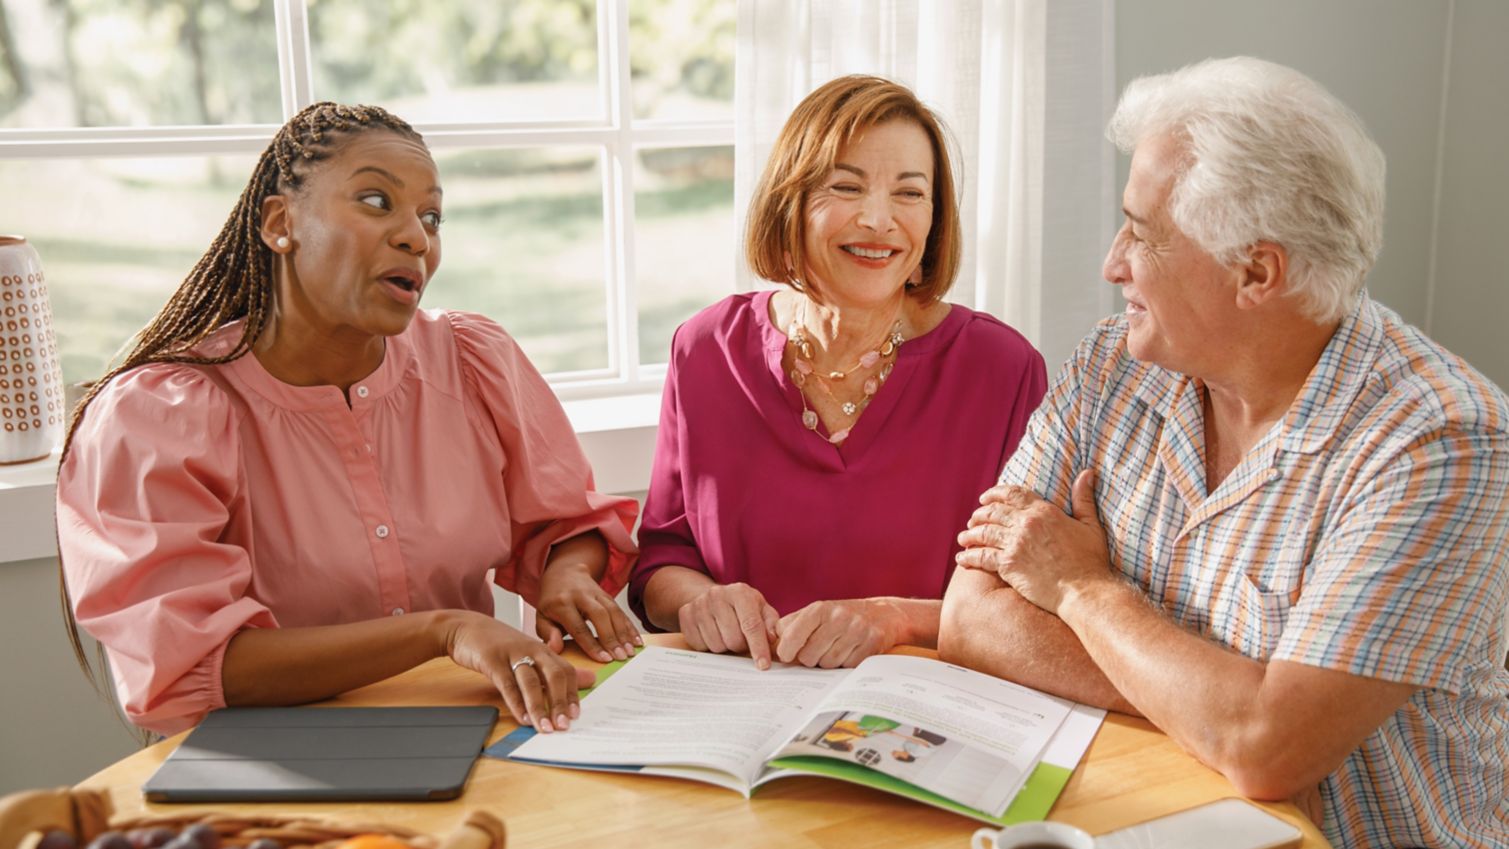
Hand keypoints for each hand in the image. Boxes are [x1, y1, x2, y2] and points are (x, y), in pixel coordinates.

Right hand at [444, 611, 594, 732]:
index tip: (576, 716)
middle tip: (564, 725)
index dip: (573, 694)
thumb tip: (591, 680)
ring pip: (531, 681)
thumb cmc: (501, 645)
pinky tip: (522, 718)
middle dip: (561, 702)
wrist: (466, 628)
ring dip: (540, 707)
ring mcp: (512, 654)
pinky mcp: (492, 660)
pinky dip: (516, 703)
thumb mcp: (531, 654)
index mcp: (543, 650)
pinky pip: (507, 683)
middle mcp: (532, 650)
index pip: (566, 671)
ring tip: (545, 728)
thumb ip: (558, 669)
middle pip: (554, 675)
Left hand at [535, 560, 641, 662]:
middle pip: (599, 616)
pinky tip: (636, 640)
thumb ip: (547, 633)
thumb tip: (555, 648)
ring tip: (630, 651)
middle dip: (611, 638)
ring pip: (613, 611)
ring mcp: (595, 593)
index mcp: (562, 603)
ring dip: (624, 632)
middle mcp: (580, 595)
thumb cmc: (552, 601)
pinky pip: (620, 610)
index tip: (603, 659)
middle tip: (621, 657)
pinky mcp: (607, 594)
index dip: (591, 644)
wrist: (564, 574)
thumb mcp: (541, 616)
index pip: (578, 626)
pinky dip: (629, 626)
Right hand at [677, 582, 780, 668]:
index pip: (751, 624)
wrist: (713, 597)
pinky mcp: (685, 615)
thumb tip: (771, 639)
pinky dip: (708, 646)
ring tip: (726, 635)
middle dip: (740, 646)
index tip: (763, 665)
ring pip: (716, 645)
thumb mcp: (761, 609)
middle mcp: (717, 595)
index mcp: (740, 592)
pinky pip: (699, 646)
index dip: (758, 647)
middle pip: (733, 639)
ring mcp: (699, 605)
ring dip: (724, 647)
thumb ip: (770, 623)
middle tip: (741, 640)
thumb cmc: (743, 607)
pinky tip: (712, 634)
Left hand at [774, 599, 896, 667]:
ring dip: (828, 662)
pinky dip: (845, 664)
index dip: (786, 650)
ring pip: (828, 664)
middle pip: (809, 657)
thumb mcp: (816, 613)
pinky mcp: (872, 642)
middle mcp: (838, 617)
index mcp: (820, 609)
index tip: (786, 656)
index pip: (793, 635)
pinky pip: (848, 666)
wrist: (882, 613)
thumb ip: (791, 625)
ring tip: (835, 650)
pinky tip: (849, 652)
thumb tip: (769, 643)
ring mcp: (857, 630)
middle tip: (818, 651)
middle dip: (810, 659)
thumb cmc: (840, 617)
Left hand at [955, 470, 1112, 613]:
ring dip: (970, 534)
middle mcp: (1025, 523)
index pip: (1012, 494)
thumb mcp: (1090, 525)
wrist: (1083, 591)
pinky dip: (968, 557)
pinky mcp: (1007, 565)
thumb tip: (1087, 473)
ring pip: (983, 533)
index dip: (994, 494)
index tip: (984, 498)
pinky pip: (981, 556)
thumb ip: (1084, 498)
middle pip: (993, 512)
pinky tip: (962, 559)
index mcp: (1043, 511)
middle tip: (973, 520)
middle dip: (979, 515)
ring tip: (963, 538)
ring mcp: (1014, 544)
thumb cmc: (1090, 561)